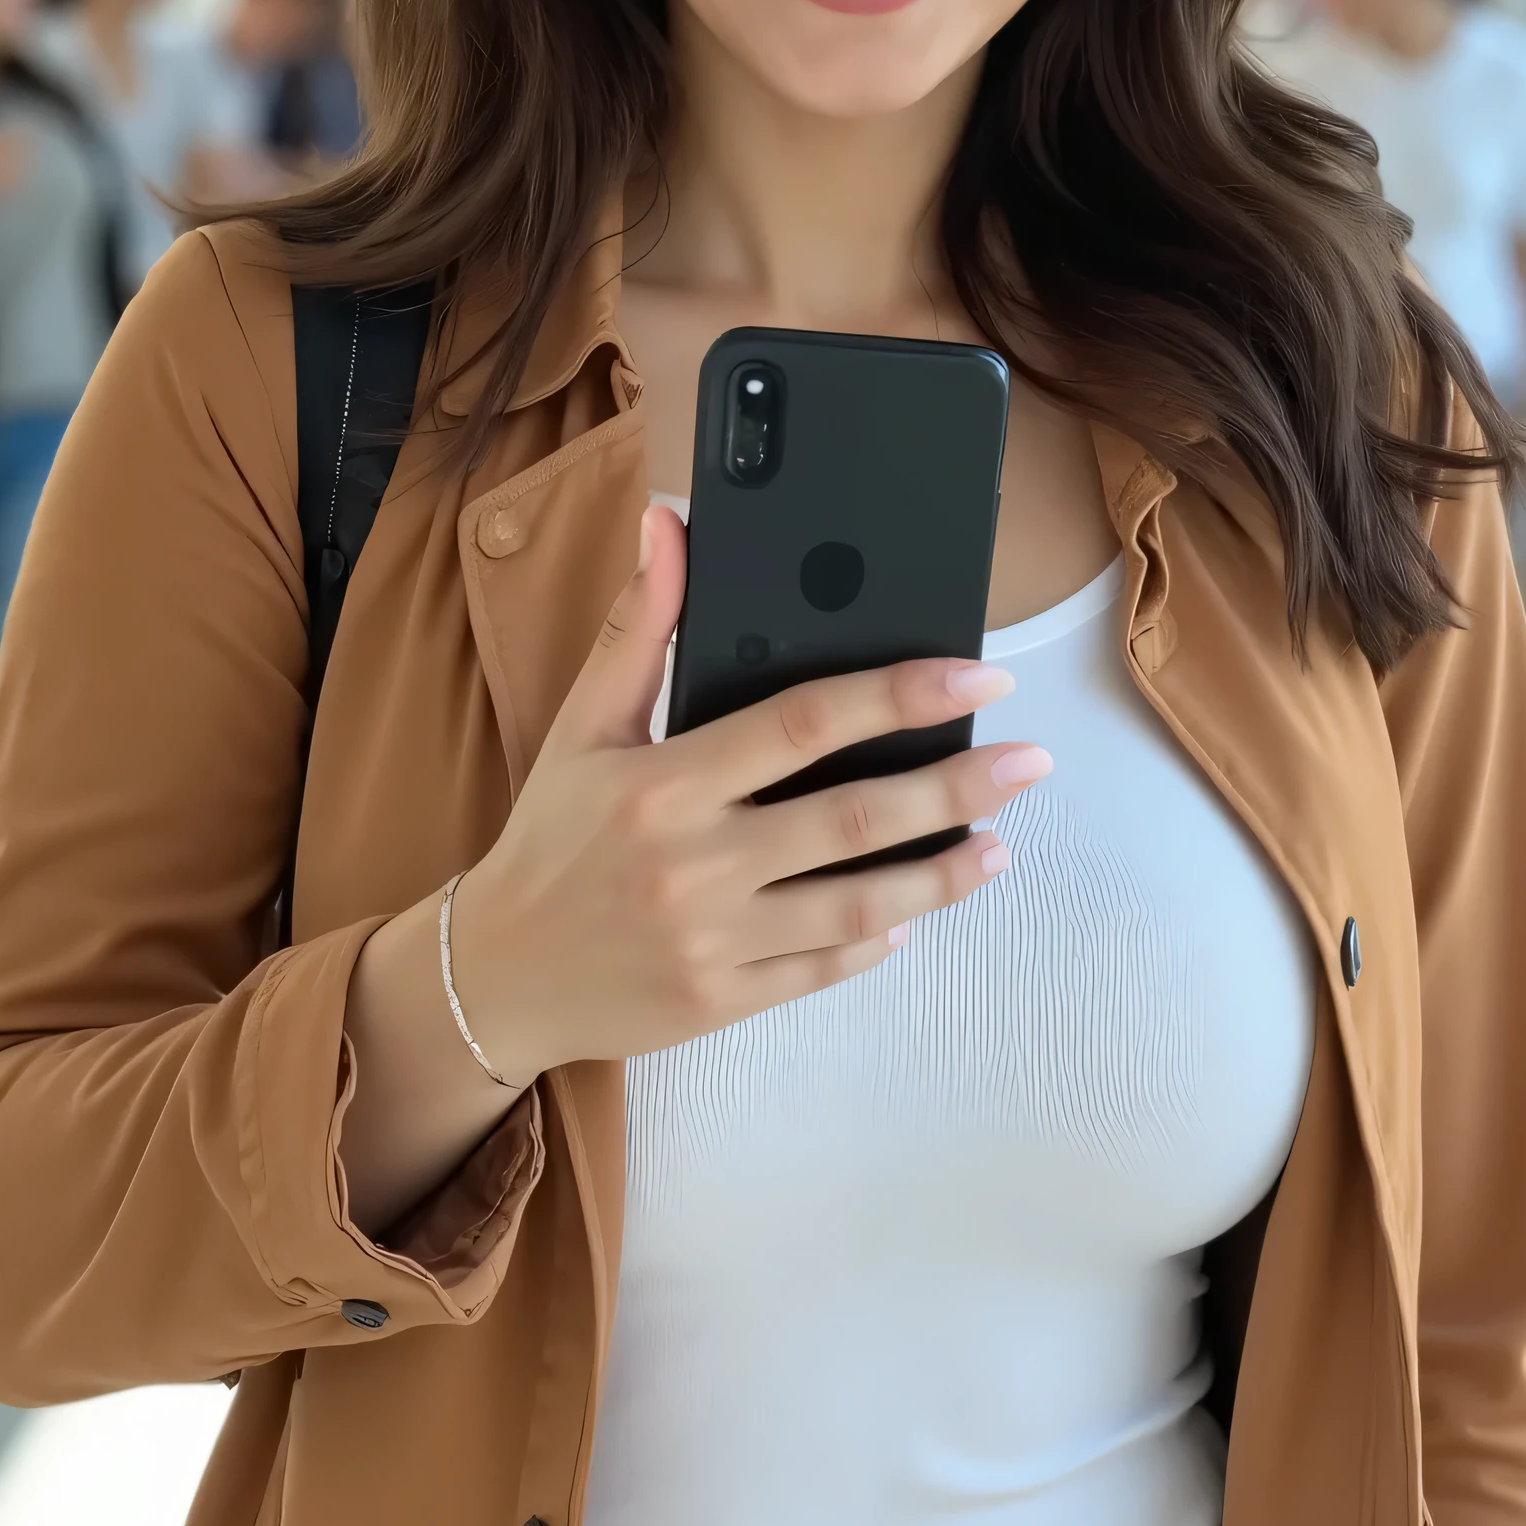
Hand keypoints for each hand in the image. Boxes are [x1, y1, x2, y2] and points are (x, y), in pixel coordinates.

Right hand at [443, 504, 1046, 1088]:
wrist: (495, 975)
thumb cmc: (548, 839)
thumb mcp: (581, 726)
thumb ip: (639, 626)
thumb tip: (670, 523)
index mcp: (664, 784)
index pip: (802, 724)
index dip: (898, 695)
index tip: (976, 677)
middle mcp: (695, 864)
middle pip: (853, 820)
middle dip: (954, 787)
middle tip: (1030, 762)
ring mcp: (713, 941)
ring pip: (856, 907)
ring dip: (940, 875)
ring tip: (997, 843)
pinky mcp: (721, 1002)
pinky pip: (821, 971)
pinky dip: (874, 944)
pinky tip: (912, 916)